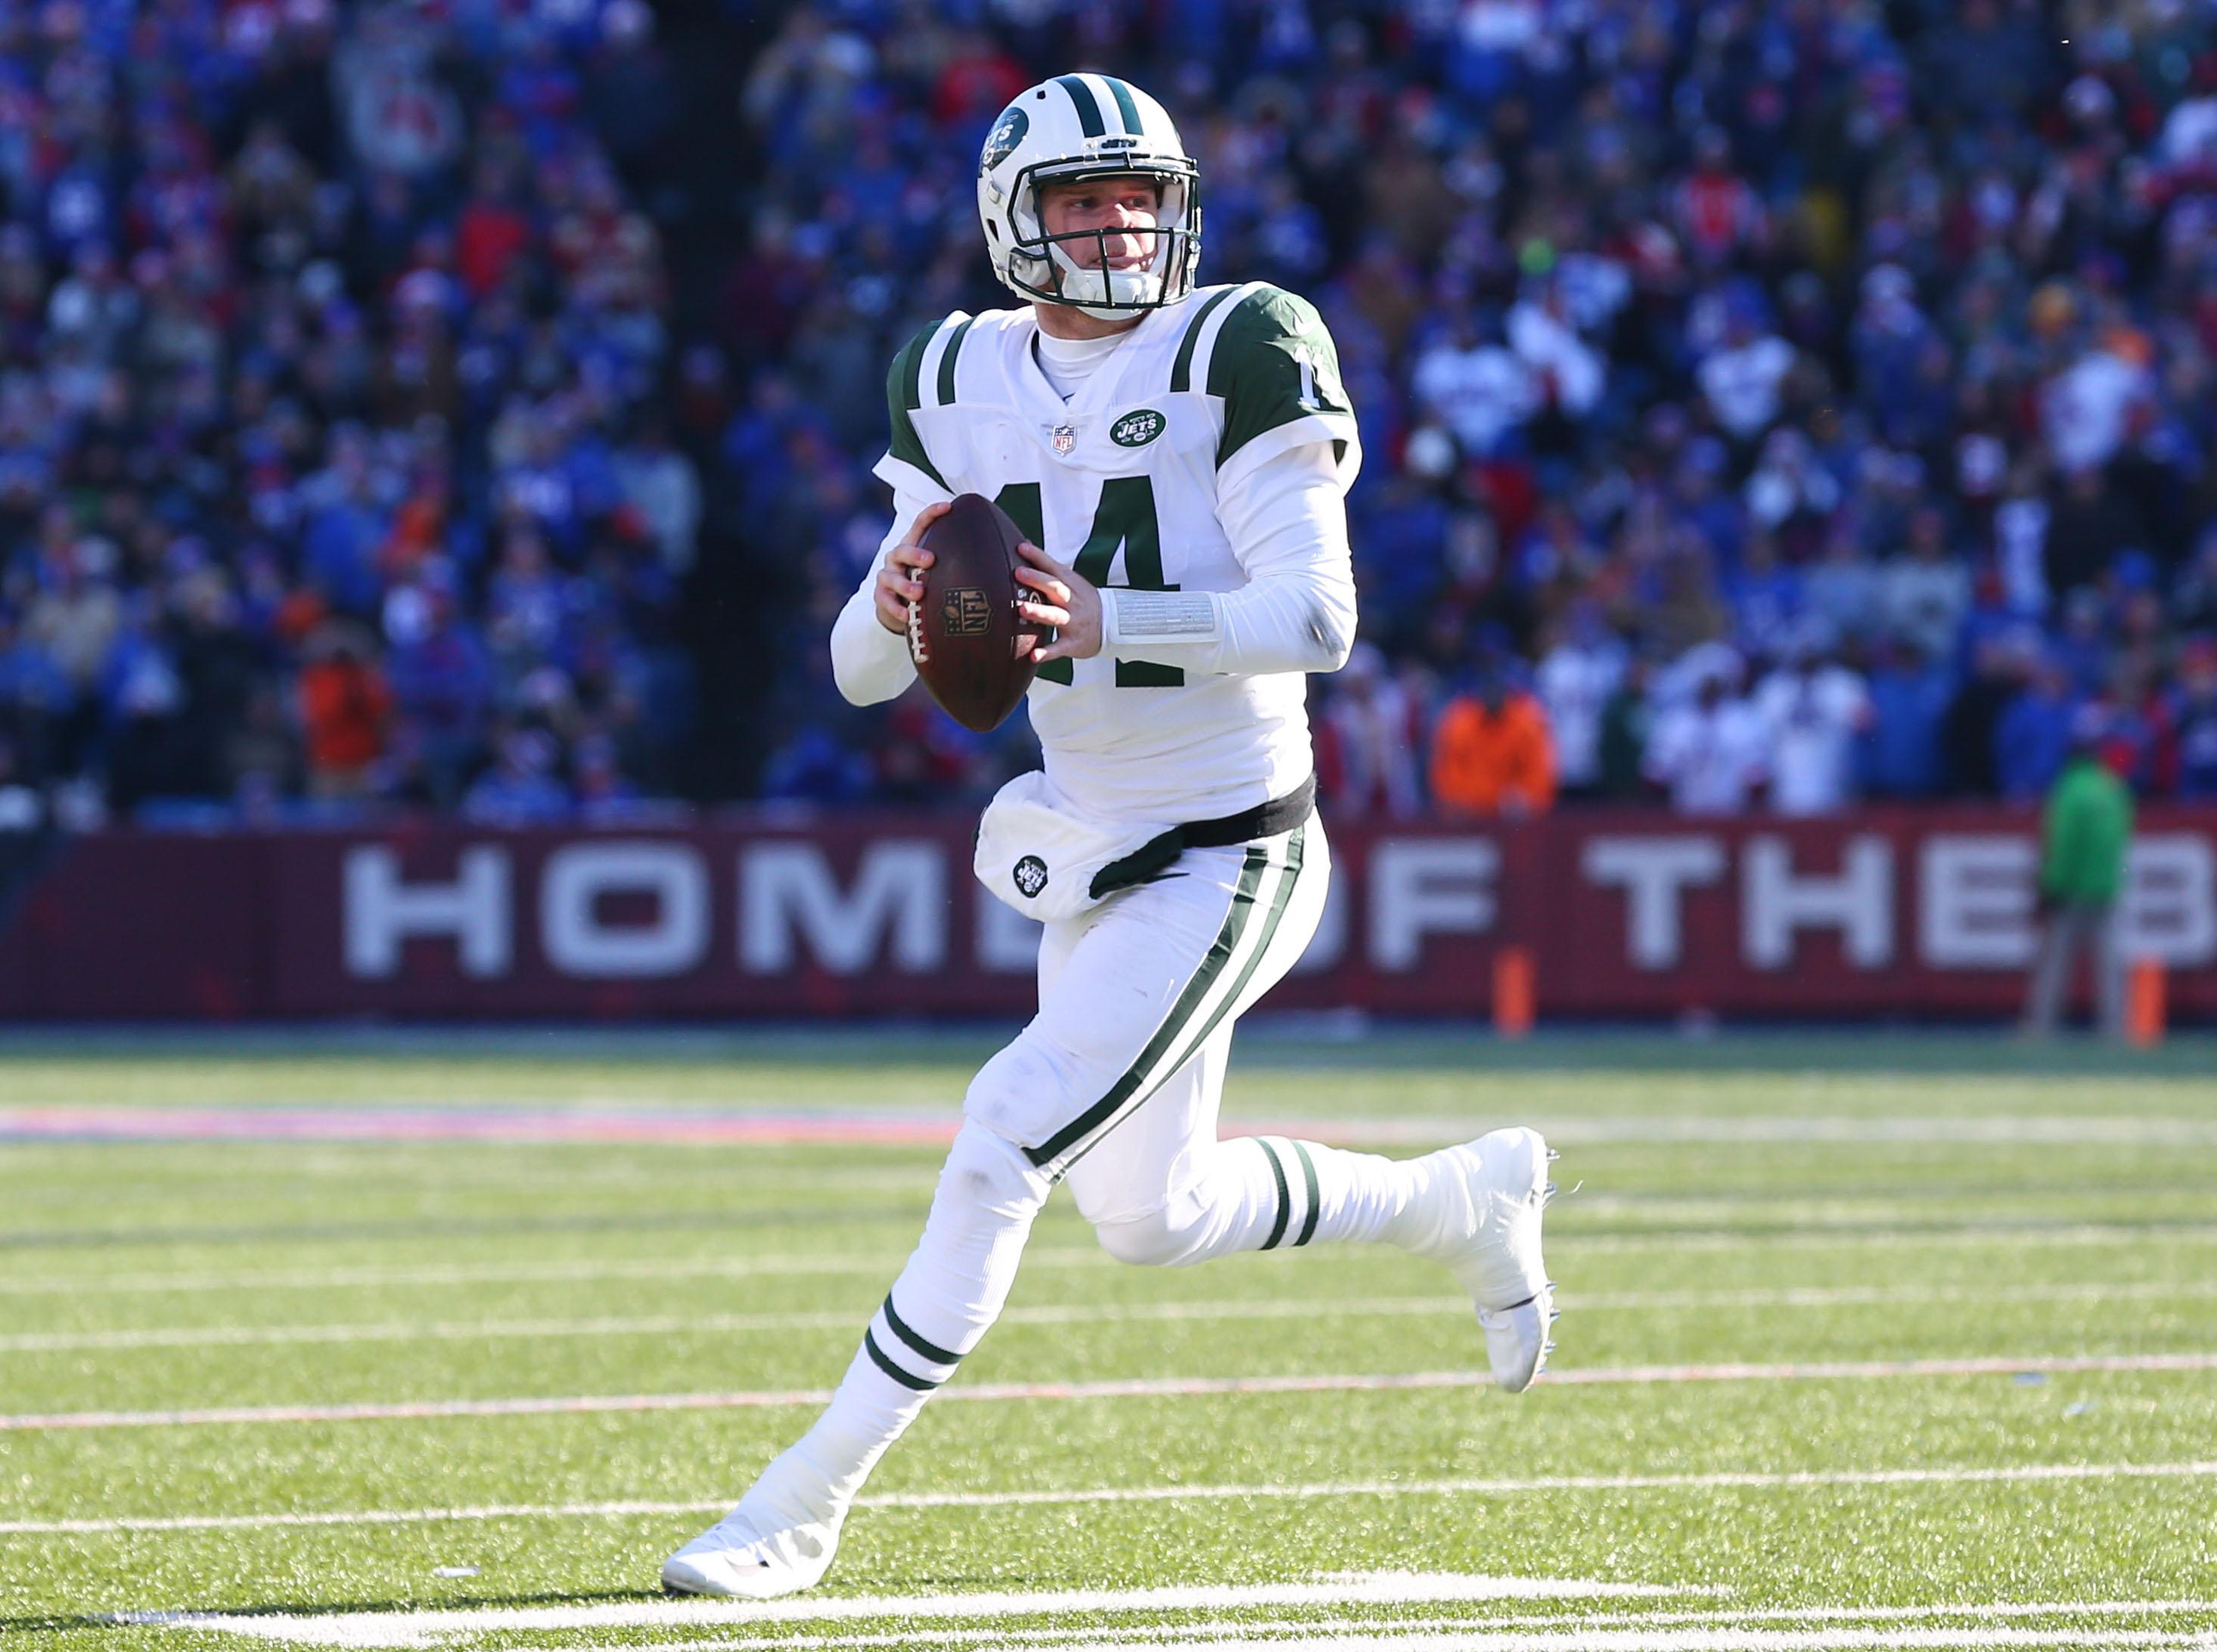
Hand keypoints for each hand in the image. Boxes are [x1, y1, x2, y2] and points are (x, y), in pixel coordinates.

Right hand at [872, 501, 952, 636]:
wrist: (901, 608)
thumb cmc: (926, 584)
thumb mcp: (939, 571)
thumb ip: (957, 563)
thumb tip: (1000, 563)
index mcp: (914, 545)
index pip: (921, 524)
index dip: (932, 514)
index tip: (948, 507)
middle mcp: (898, 557)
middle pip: (903, 549)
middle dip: (915, 554)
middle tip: (930, 560)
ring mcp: (888, 575)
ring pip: (891, 576)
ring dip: (905, 585)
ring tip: (919, 594)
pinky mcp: (881, 596)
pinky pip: (886, 600)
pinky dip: (897, 608)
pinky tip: (908, 614)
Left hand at [1014, 539, 1100, 663]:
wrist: (1113, 626)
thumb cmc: (1084, 601)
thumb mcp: (1072, 581)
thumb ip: (1048, 567)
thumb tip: (1024, 544)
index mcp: (1072, 585)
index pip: (1054, 567)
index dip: (1038, 557)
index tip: (1021, 547)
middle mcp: (1073, 602)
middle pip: (1055, 588)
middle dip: (1037, 580)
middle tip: (1018, 573)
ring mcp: (1074, 622)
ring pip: (1056, 616)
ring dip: (1040, 612)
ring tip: (1022, 609)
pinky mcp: (1073, 643)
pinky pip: (1059, 648)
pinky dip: (1047, 653)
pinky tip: (1033, 655)